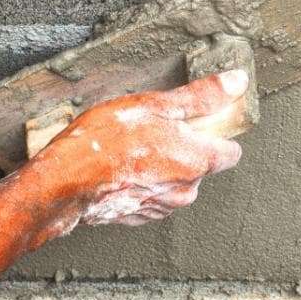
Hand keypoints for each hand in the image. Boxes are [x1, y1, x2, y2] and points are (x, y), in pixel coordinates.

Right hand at [32, 70, 246, 230]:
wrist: (64, 180)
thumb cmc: (106, 141)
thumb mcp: (156, 105)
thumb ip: (201, 96)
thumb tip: (235, 83)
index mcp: (197, 162)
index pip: (231, 153)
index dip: (217, 135)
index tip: (199, 124)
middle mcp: (185, 191)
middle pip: (201, 166)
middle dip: (184, 149)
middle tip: (155, 131)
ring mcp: (162, 207)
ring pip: (175, 181)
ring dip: (162, 166)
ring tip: (133, 148)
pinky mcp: (140, 216)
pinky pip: (153, 195)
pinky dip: (143, 181)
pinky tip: (123, 167)